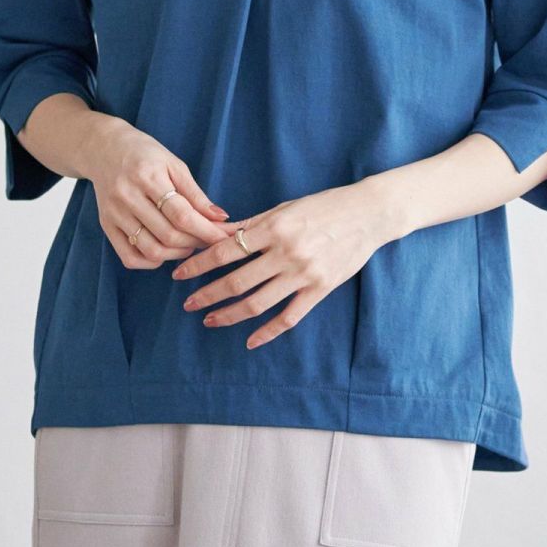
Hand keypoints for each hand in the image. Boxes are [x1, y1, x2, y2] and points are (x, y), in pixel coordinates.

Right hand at [83, 117, 236, 268]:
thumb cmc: (145, 154)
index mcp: (147, 176)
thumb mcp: (174, 164)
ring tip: (189, 245)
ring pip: (151, 250)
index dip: (206, 230)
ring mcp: (114, 214)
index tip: (224, 237)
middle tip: (208, 239)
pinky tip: (164, 251)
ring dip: (177, 255)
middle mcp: (127, 196)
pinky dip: (151, 262)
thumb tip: (221, 218)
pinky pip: (129, 257)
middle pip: (168, 235)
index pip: (181, 214)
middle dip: (195, 243)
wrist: (104, 149)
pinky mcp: (106, 226)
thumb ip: (196, 194)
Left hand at [171, 184, 388, 348]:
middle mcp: (286, 252)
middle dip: (207, 294)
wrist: (368, 214)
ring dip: (228, 314)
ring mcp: (304, 274)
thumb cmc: (323, 206)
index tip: (179, 274)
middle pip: (236, 281)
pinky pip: (288, 317)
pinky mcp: (320, 289)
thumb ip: (249, 225)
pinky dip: (267, 332)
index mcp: (274, 227)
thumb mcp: (283, 208)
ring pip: (257, 303)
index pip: (225, 250)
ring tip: (210, 320)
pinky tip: (249, 340)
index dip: (198, 264)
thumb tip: (213, 232)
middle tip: (188, 304)